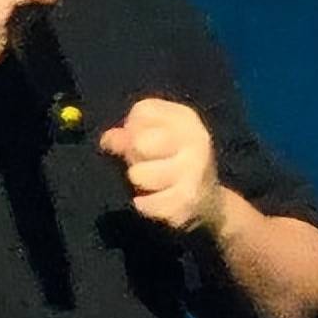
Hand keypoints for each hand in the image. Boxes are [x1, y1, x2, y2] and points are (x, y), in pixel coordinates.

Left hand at [98, 97, 225, 234]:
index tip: (142, 141)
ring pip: (138, 174)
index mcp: (185, 118)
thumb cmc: (172, 163)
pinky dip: (145, 205)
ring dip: (139, 183)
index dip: (131, 128)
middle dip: (133, 157)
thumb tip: (108, 140)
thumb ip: (128, 135)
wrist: (208, 201)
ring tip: (154, 184)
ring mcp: (194, 169)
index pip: (141, 112)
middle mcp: (195, 138)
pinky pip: (146, 203)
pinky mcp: (188, 199)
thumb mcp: (154, 139)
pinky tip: (157, 202)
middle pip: (138, 142)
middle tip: (148, 165)